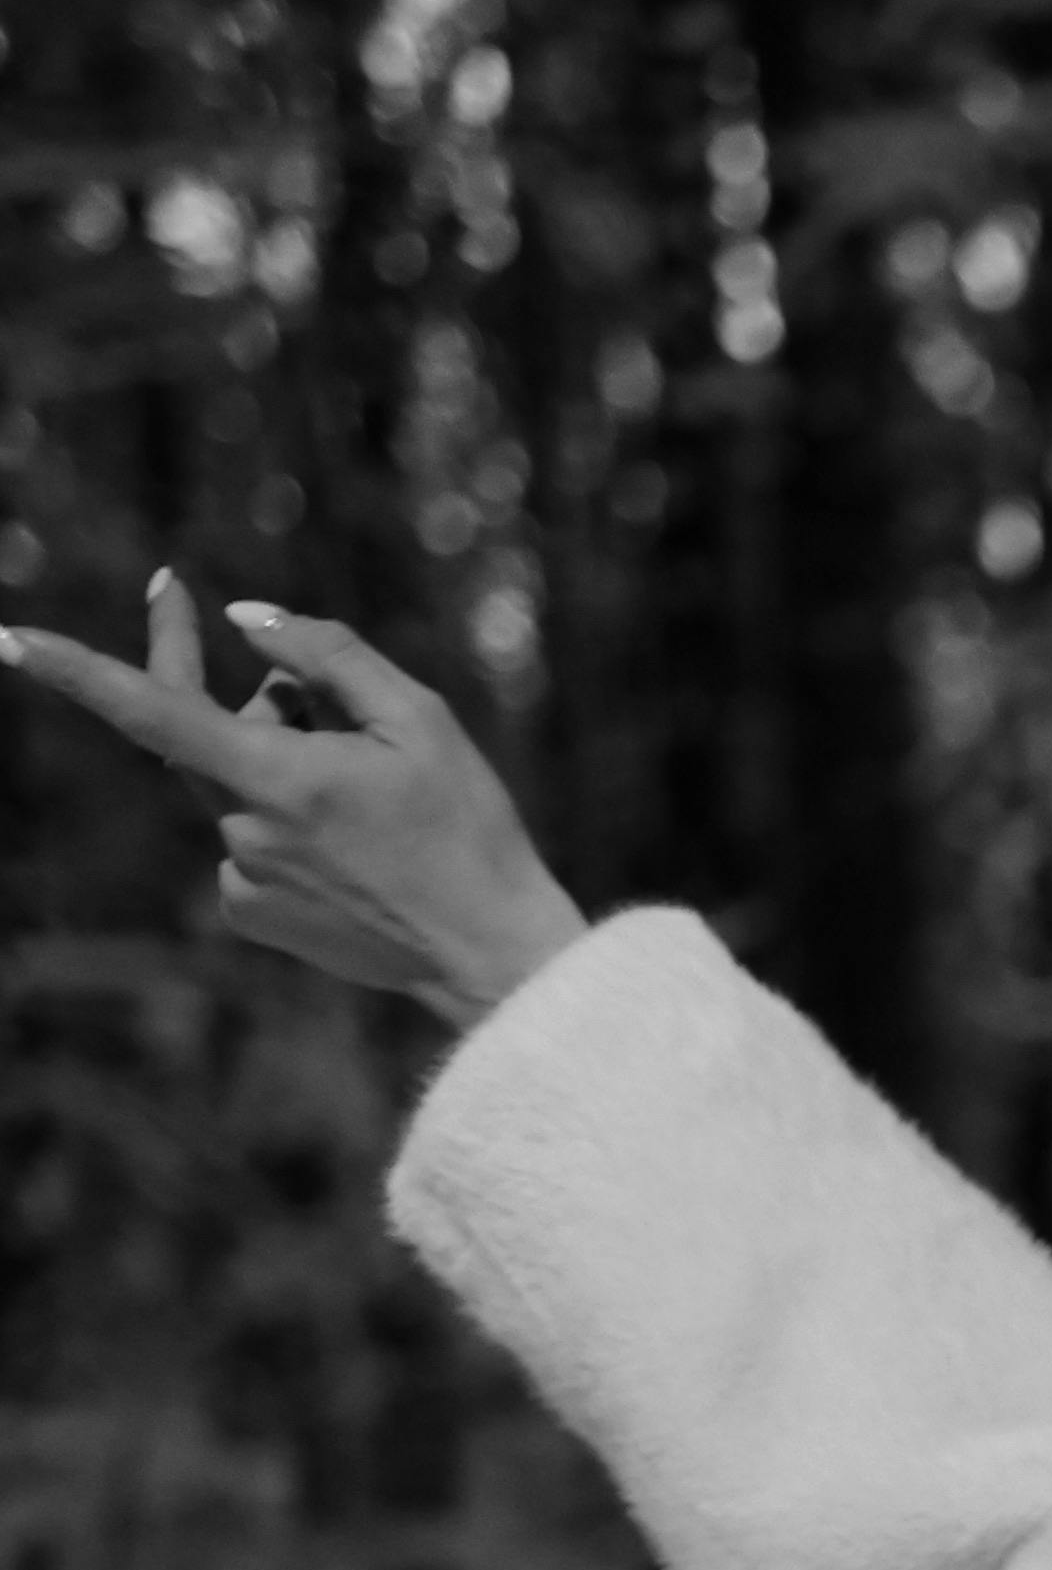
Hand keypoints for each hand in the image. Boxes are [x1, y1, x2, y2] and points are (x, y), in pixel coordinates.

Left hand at [0, 574, 586, 1028]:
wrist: (488, 952)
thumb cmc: (467, 828)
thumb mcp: (419, 718)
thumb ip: (326, 654)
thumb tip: (244, 619)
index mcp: (284, 780)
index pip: (156, 714)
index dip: (80, 672)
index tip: (13, 638)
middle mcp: (246, 834)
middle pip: (198, 733)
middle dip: (221, 681)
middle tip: (207, 617)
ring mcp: (242, 881)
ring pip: (230, 785)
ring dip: (274, 756)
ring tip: (365, 778)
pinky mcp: (249, 914)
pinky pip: (244, 837)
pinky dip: (282, 816)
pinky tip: (351, 842)